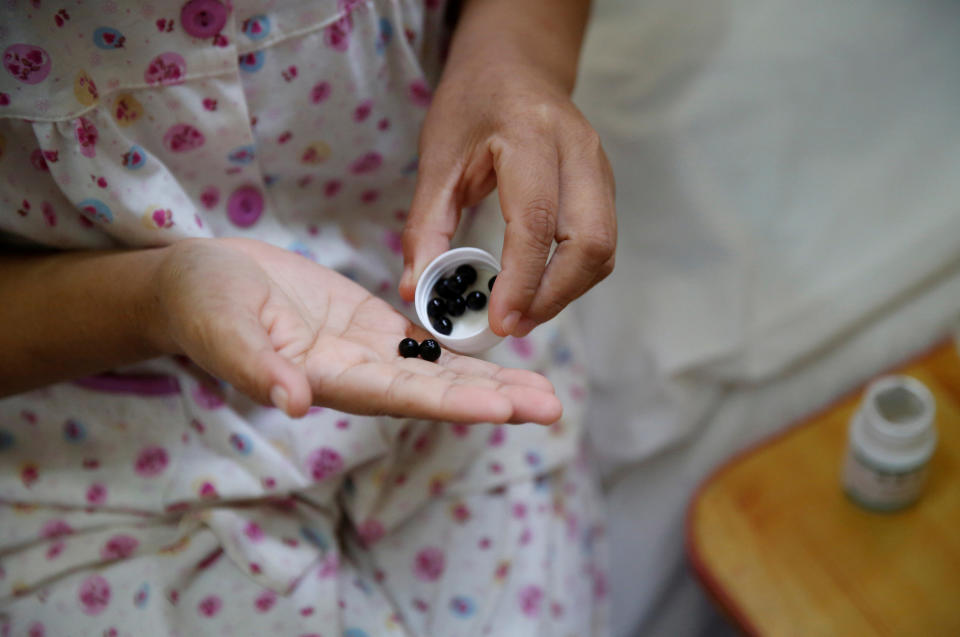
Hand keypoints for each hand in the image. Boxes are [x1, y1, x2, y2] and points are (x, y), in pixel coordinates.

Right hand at [153, 238, 561, 423]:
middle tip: (551, 408)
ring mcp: (366, 351)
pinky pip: (425, 339)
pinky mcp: (369, 325)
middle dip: (492, 400)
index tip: (502, 409)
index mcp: (326, 379)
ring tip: (543, 390)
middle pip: (434, 392)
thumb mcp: (220, 328)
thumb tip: (293, 401)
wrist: (197, 280)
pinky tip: (503, 349)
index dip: (451, 402)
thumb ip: (255, 366)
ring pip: (438, 370)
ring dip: (491, 379)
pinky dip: (464, 347)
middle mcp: (356, 374)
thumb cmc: (200, 303)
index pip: (399, 396)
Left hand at [398, 52, 616, 337]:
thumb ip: (426, 225)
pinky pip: (600, 242)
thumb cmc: (472, 103)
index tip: (501, 321)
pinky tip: (538, 289)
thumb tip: (415, 289)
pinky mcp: (605, 186)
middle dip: (554, 296)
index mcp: (531, 135)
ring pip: (602, 248)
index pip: (537, 221)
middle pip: (590, 241)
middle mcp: (578, 150)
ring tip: (522, 314)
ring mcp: (600, 168)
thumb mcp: (437, 158)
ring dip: (566, 291)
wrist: (515, 64)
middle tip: (513, 325)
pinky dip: (573, 275)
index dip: (522, 279)